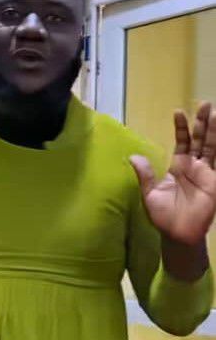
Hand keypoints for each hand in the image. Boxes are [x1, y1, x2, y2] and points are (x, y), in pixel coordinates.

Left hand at [129, 102, 215, 244]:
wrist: (178, 235)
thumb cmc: (163, 217)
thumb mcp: (150, 194)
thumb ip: (144, 175)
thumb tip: (132, 157)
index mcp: (178, 167)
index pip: (183, 142)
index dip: (181, 127)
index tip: (178, 111)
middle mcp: (194, 167)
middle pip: (200, 139)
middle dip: (203, 122)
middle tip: (205, 104)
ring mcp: (206, 174)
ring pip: (211, 147)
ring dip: (213, 131)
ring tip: (214, 112)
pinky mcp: (214, 182)